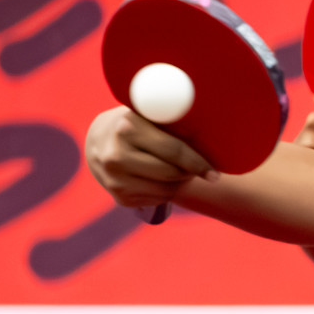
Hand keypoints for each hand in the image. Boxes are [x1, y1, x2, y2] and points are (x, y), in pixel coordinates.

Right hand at [85, 106, 215, 206]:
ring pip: (166, 190)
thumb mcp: (147, 113)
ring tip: (181, 170)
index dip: (198, 163)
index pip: (173, 150)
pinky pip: (157, 200)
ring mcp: (115, 180)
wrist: (97, 140)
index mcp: (127, 129)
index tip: (215, 173)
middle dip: (190, 172)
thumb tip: (214, 133)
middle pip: (171, 173)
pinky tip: (163, 179)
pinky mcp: (119, 197)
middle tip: (199, 167)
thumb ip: (171, 120)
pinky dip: (167, 191)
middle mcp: (116, 156)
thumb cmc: (135, 123)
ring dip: (180, 183)